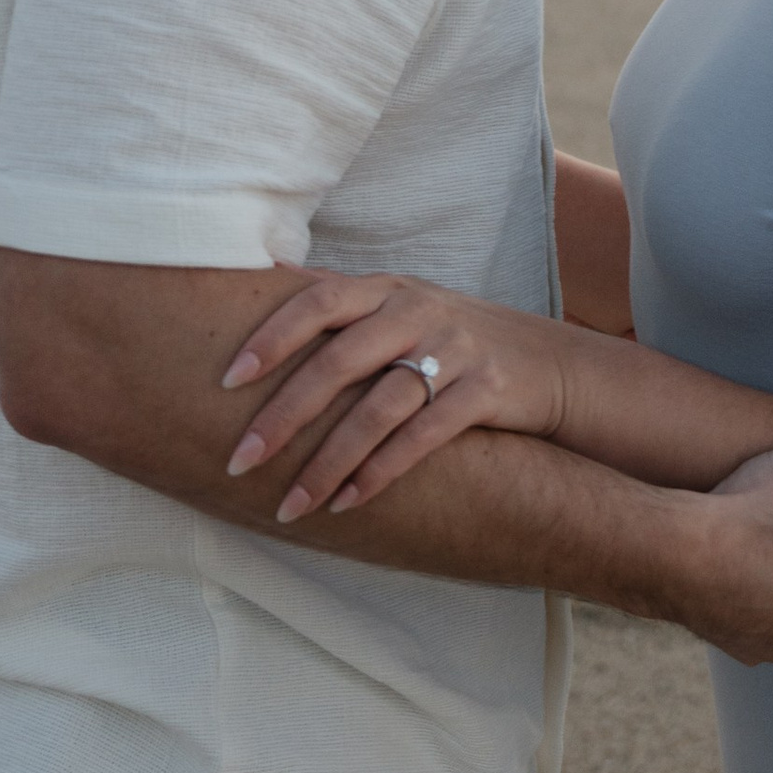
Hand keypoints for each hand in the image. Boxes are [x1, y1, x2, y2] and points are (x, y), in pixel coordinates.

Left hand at [222, 277, 569, 523]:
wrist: (546, 364)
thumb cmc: (450, 338)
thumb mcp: (399, 305)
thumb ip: (338, 297)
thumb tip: (260, 269)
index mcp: (387, 289)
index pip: (318, 301)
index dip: (271, 337)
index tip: (226, 380)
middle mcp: (418, 311)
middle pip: (338, 362)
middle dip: (283, 416)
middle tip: (239, 460)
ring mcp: (455, 349)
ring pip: (377, 409)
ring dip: (327, 462)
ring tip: (289, 504)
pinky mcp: (486, 390)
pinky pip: (422, 437)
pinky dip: (380, 473)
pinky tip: (346, 504)